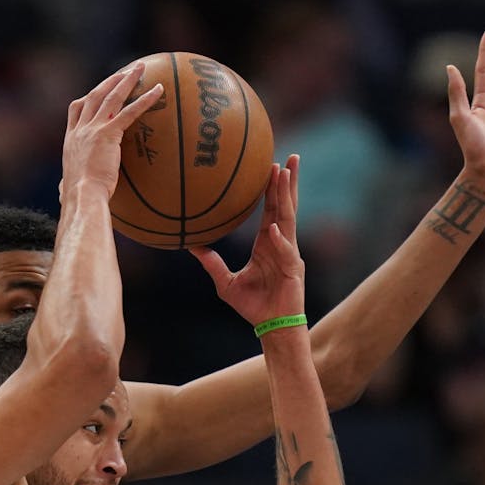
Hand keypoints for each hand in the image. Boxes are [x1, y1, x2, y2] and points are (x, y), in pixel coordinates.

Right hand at [60, 61, 163, 200]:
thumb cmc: (77, 198)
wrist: (82, 196)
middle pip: (94, 95)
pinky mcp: (108, 134)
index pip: (76, 109)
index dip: (88, 97)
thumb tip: (61, 192)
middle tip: (124, 71)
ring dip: (126, 80)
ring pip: (111, 97)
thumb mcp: (66, 187)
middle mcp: (80, 129)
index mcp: (71, 139)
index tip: (98, 89)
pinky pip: (129, 112)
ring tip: (140, 68)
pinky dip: (145, 99)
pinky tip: (158, 90)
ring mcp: (93, 129)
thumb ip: (65, 183)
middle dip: (110, 81)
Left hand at [189, 155, 304, 325]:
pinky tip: (272, 229)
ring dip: (286, 198)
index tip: (271, 166)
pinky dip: (279, 241)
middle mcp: (281, 244)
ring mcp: (290, 255)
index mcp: (267, 244)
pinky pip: (285, 252)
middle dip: (288, 182)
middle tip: (292, 157)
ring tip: (285, 175)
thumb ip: (211, 263)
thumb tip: (191, 247)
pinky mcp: (293, 270)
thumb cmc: (253, 305)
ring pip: (289, 221)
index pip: (271, 210)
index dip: (272, 189)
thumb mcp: (225, 282)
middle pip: (286, 207)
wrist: (270, 327)